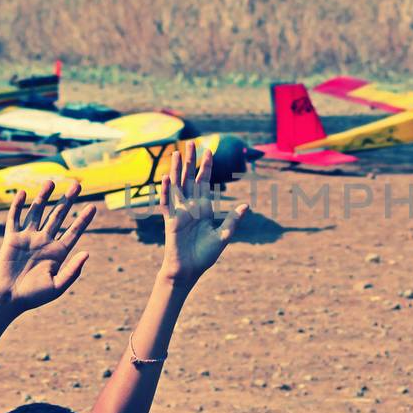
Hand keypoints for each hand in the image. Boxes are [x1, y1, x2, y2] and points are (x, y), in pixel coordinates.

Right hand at [0, 181, 94, 311]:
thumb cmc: (33, 296)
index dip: (83, 219)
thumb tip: (87, 253)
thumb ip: (72, 270)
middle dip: (68, 201)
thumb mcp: (57, 286)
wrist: (8, 299)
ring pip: (37, 212)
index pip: (74, 231)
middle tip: (77, 185)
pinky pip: (15, 218)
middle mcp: (44, 241)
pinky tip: (23, 194)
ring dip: (44, 197)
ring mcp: (28, 238)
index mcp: (58, 252)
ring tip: (51, 182)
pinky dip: (18, 206)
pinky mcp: (11, 238)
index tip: (93, 207)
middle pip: (58, 216)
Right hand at [158, 144, 246, 286]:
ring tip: (177, 152)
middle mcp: (190, 206)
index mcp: (203, 207)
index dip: (207, 166)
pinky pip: (167, 203)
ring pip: (177, 185)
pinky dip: (167, 191)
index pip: (205, 182)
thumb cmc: (204, 255)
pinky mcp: (171, 220)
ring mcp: (179, 212)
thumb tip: (246, 205)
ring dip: (177, 169)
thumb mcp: (223, 236)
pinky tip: (167, 177)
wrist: (189, 270)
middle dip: (191, 161)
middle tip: (191, 142)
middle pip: (190, 178)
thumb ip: (232, 221)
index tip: (209, 150)